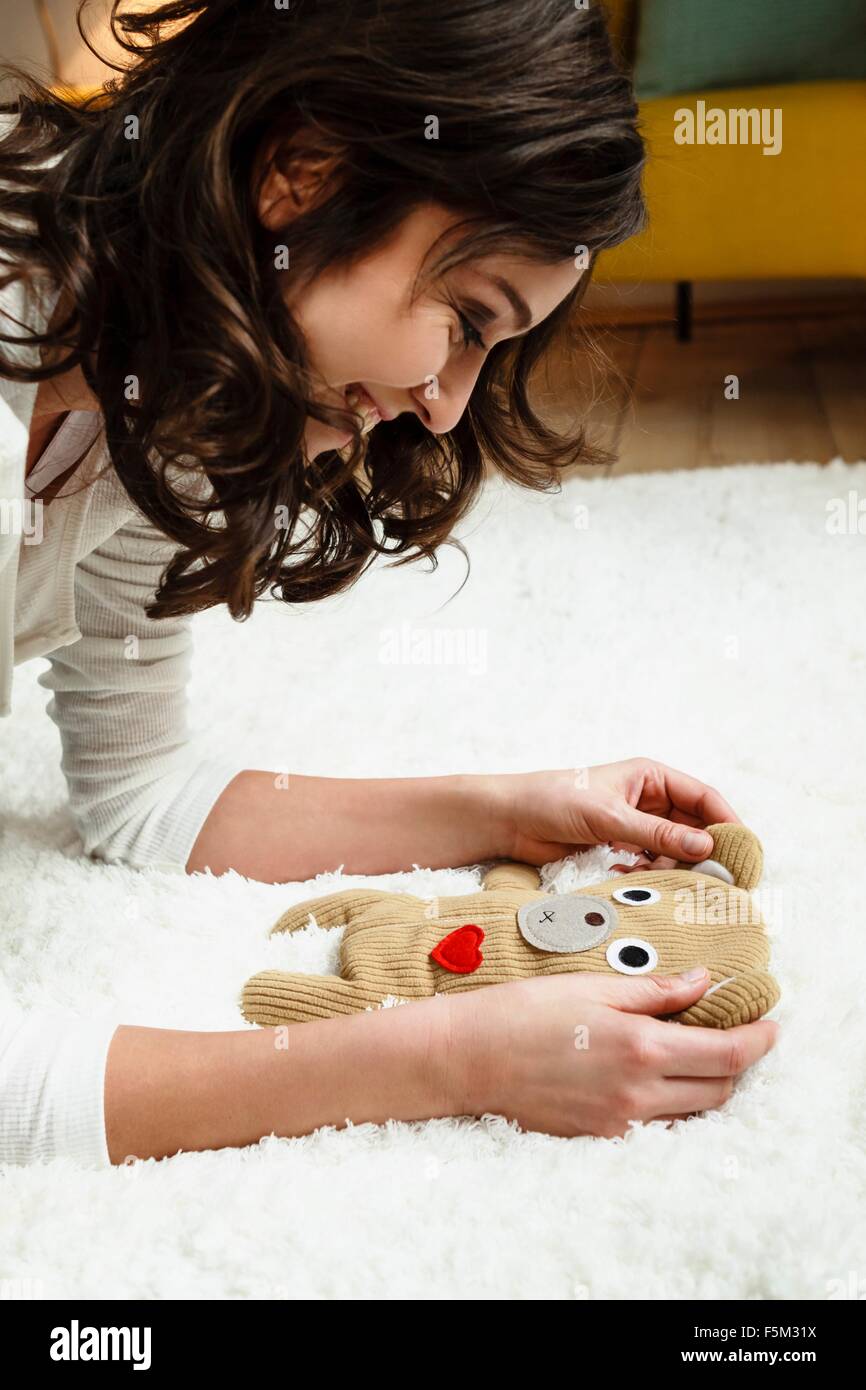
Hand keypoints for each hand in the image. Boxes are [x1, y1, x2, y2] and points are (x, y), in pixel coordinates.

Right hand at [445, 969, 778, 1137]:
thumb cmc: (525, 1011)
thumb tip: (702, 983)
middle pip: (718, 1091)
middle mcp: (637, 1095)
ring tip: (698, 1054)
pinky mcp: (599, 1137)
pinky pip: (655, 1127)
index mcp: (641, 1049)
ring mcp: (618, 1123)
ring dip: (706, 1086)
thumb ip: (655, 991)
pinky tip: (656, 1077)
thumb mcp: (593, 987)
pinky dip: (671, 1105)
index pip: (726, 1055)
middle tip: (737, 1035)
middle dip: (737, 1065)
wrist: (469, 1057)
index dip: (758, 1042)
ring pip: (691, 1114)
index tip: (771, 1027)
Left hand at [494, 757, 739, 869]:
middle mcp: (649, 800)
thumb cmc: (554, 800)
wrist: (509, 820)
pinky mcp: (620, 851)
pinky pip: (650, 865)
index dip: (727, 822)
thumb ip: (656, 834)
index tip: (743, 851)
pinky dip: (652, 876)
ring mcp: (635, 827)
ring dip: (676, 868)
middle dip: (706, 852)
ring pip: (674, 851)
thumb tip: (706, 846)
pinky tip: (639, 882)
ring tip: (670, 883)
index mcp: (651, 777)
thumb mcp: (609, 816)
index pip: (703, 798)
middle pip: (694, 828)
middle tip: (720, 881)